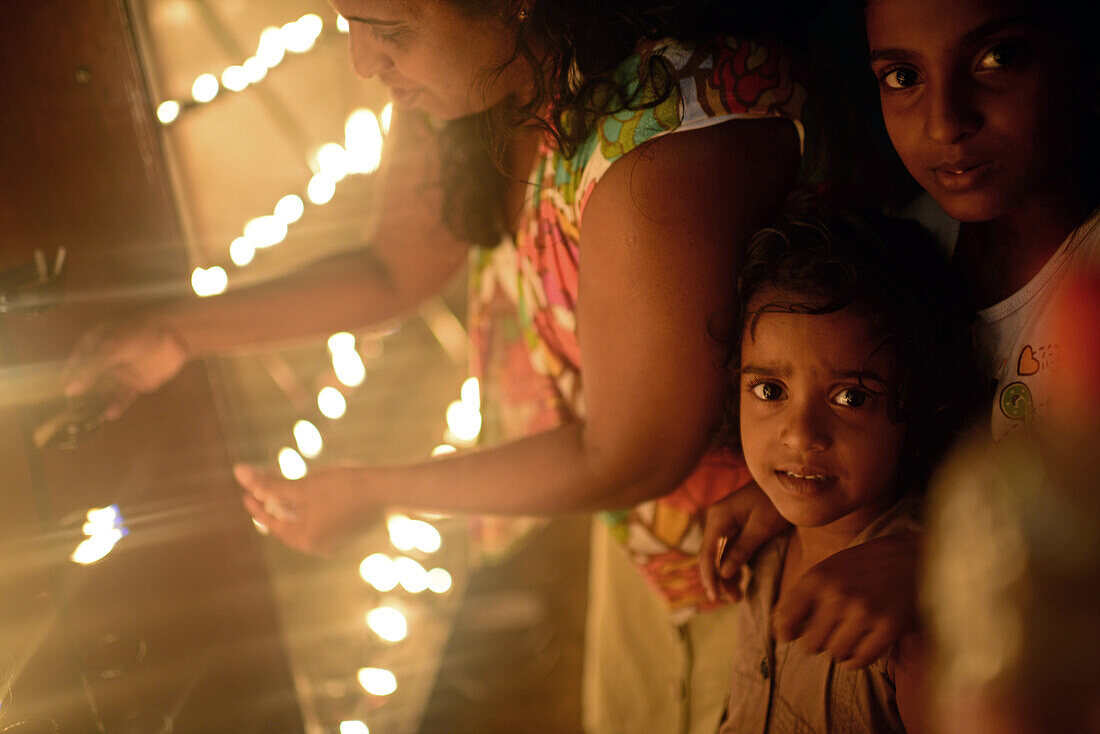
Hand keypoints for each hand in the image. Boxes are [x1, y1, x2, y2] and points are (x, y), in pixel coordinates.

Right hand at [62, 318, 188, 418]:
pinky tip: (111, 413)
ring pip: (105, 391)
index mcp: (95, 344)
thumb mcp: (111, 348)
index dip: (69, 377)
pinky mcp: (136, 384)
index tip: (61, 393)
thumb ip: (91, 369)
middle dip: (82, 395)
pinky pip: (123, 397)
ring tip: (90, 418)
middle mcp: (105, 360)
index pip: (77, 363)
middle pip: (90, 380)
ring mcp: (121, 372)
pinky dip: (117, 405)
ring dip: (98, 403)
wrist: (173, 337)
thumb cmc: (139, 334)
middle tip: (72, 411)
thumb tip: (70, 389)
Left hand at [237, 463, 381, 555]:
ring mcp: (337, 542)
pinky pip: (324, 522)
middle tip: (266, 488)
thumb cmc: (344, 487)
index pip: (273, 524)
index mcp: (306, 540)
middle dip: (277, 505)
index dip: (258, 506)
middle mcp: (320, 548)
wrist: (387, 490)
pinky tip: (316, 494)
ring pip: (308, 523)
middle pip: (289, 525)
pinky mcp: (350, 533)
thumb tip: (238, 472)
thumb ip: (270, 483)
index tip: (247, 493)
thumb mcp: (303, 485)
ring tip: (289, 489)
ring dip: (296, 506)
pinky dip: (314, 509)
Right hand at [699, 482, 789, 601]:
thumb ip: (742, 549)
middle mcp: (716, 521)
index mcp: (718, 517)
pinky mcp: (734, 528)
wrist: (788, 483)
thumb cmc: (775, 502)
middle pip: (710, 556)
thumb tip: (724, 573)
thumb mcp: (762, 526)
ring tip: (736, 597)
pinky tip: (739, 582)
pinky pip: (727, 552)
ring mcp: (724, 524)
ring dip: (725, 576)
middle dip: (718, 579)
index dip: (709, 576)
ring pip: (718, 556)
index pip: (708, 552)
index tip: (715, 596)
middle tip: (733, 600)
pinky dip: (732, 567)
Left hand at [773, 531, 921, 667]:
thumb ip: (803, 595)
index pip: (785, 619)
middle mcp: (837, 594)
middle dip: (819, 641)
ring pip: (835, 654)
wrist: (914, 556)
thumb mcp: (829, 568)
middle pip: (810, 644)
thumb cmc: (867, 565)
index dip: (787, 631)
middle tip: (832, 631)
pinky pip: (860, 660)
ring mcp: (863, 611)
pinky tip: (862, 645)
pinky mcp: (888, 626)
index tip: (792, 634)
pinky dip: (857, 659)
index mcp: (817, 577)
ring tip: (851, 634)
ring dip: (841, 649)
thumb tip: (780, 630)